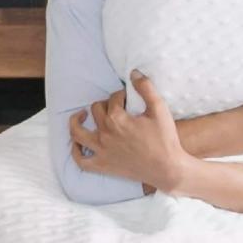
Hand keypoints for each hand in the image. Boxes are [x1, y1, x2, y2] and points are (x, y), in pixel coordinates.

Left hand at [69, 71, 188, 193]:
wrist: (167, 169)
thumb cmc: (165, 139)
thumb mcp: (159, 109)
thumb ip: (146, 88)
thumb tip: (134, 73)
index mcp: (117, 119)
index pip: (114, 98)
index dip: (122, 94)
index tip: (129, 97)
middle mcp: (105, 133)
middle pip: (97, 110)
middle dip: (106, 104)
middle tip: (116, 106)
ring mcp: (101, 151)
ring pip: (78, 133)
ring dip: (76, 121)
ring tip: (81, 115)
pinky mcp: (102, 166)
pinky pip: (80, 160)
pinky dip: (75, 150)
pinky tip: (77, 143)